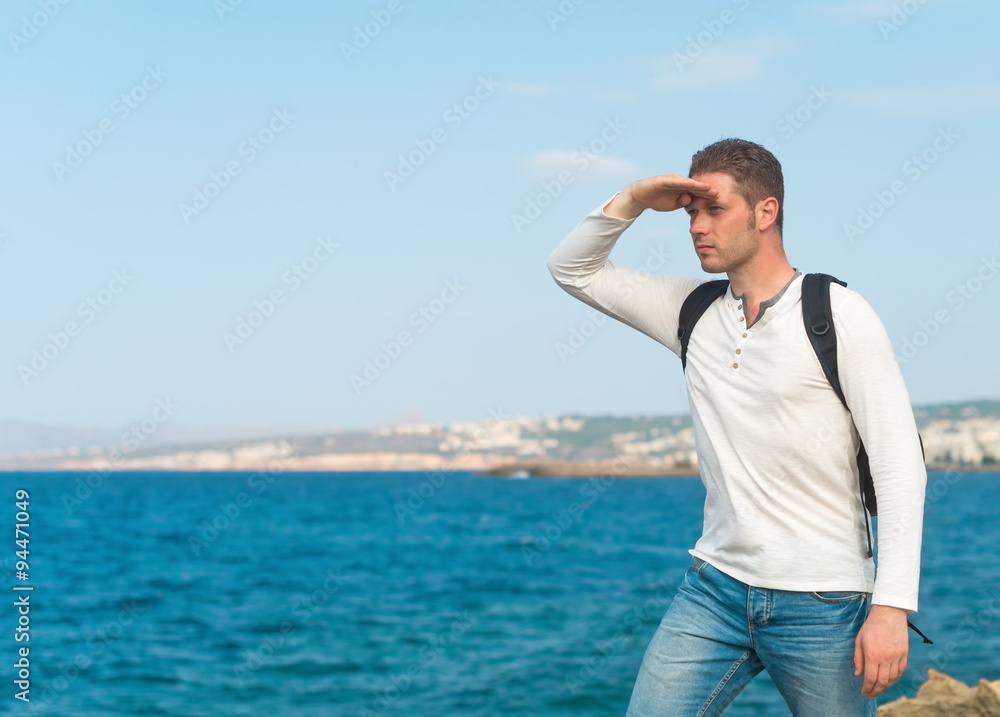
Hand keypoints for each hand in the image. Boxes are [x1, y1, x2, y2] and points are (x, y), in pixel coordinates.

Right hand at [605, 174, 719, 218]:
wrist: (640, 197)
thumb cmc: (658, 200)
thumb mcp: (673, 204)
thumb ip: (683, 202)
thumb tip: (691, 200)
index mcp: (683, 190)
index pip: (698, 193)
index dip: (708, 196)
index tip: (720, 200)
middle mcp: (680, 183)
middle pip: (696, 186)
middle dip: (707, 190)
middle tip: (720, 193)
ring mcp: (672, 180)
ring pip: (687, 182)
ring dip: (698, 185)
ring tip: (709, 188)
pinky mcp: (663, 179)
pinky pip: (675, 181)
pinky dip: (683, 182)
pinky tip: (691, 184)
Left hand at [854, 604, 908, 697]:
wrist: (889, 613)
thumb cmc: (871, 626)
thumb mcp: (859, 640)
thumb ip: (857, 658)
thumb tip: (857, 674)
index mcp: (872, 655)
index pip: (870, 678)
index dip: (867, 688)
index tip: (863, 692)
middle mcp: (885, 658)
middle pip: (882, 681)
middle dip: (875, 691)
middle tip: (870, 695)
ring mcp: (897, 656)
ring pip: (892, 678)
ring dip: (885, 687)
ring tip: (879, 690)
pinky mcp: (904, 654)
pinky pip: (900, 671)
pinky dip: (895, 678)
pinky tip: (889, 681)